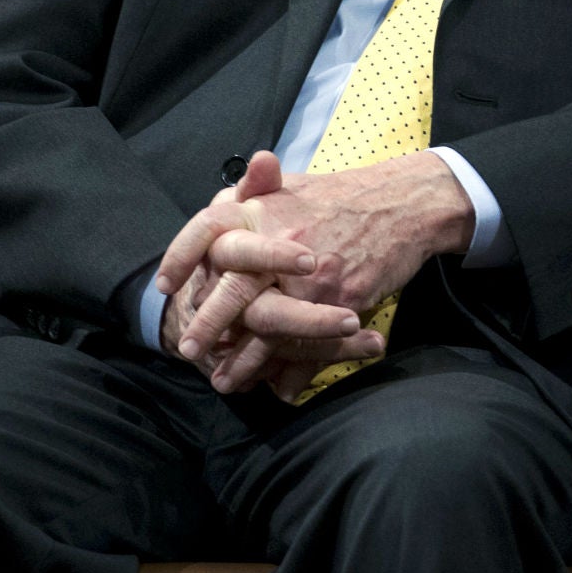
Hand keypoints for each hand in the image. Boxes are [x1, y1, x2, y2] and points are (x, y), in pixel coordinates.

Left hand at [158, 149, 473, 378]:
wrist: (406, 202)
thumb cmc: (346, 195)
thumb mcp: (294, 185)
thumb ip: (255, 191)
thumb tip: (221, 200)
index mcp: (263, 211)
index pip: (207, 230)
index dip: (181, 257)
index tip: (165, 286)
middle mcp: (282, 243)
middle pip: (232, 291)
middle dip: (208, 326)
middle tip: (190, 351)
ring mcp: (312, 276)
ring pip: (268, 327)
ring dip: (245, 360)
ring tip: (225, 382)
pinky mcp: (341, 299)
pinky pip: (310, 342)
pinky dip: (293, 369)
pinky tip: (280, 387)